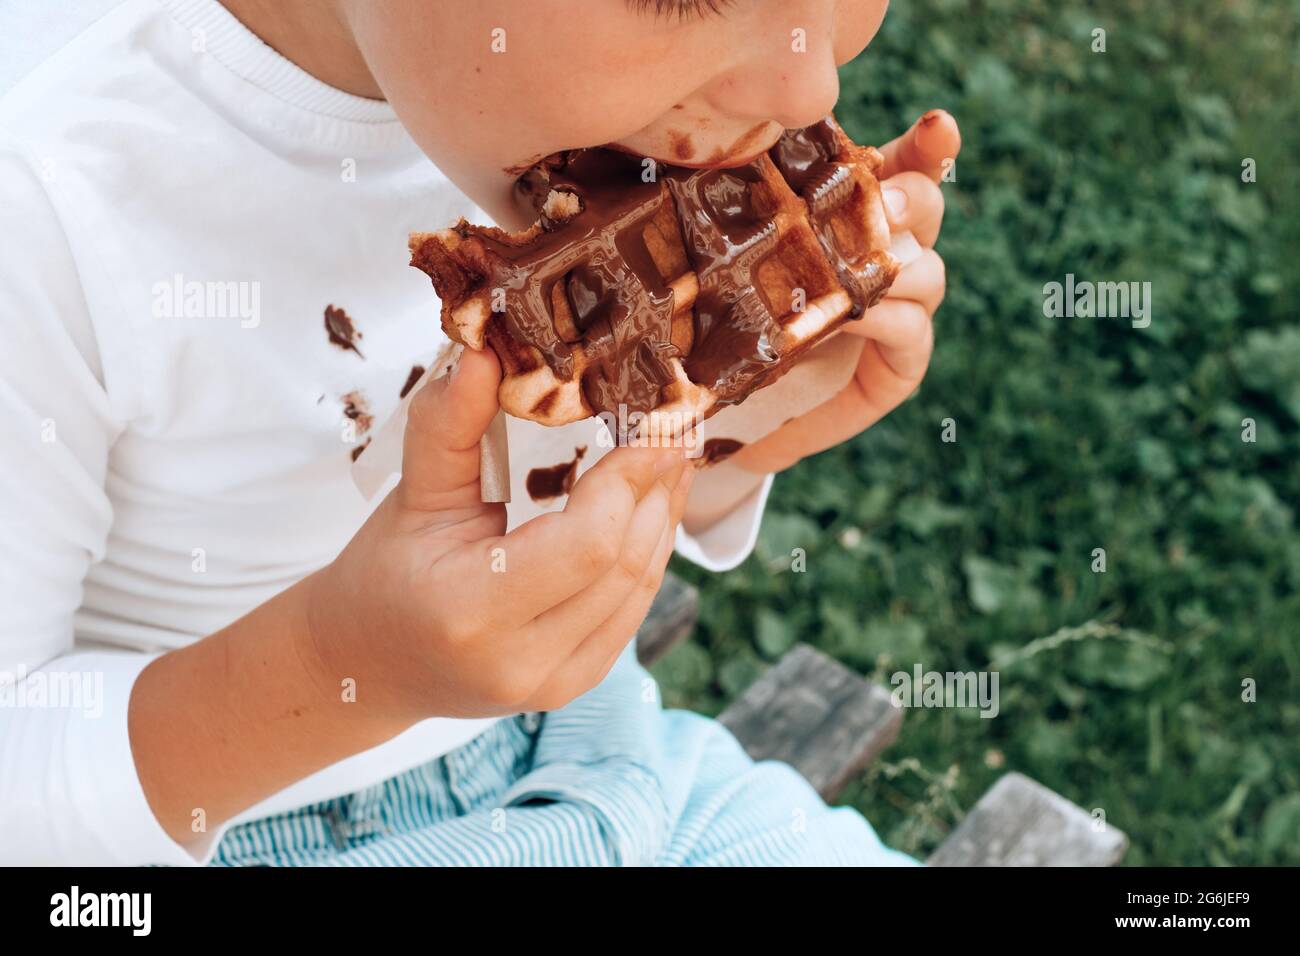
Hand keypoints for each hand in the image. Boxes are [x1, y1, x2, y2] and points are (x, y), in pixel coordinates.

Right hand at [302, 348, 692, 722]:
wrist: (370, 664)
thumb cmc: (384, 574)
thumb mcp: (413, 494)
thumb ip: (449, 423)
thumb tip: (486, 352)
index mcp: (471, 612)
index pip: (587, 545)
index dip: (629, 480)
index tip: (651, 424)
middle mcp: (522, 662)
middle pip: (624, 566)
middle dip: (656, 490)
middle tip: (674, 428)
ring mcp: (554, 683)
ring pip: (640, 589)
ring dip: (663, 519)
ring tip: (672, 459)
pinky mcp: (576, 684)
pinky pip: (632, 611)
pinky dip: (647, 553)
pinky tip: (652, 508)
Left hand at [728, 109, 961, 473]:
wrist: (733, 414)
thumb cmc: (730, 325)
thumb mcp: (728, 264)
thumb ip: (738, 218)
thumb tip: (704, 160)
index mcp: (855, 216)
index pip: (904, 167)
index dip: (929, 145)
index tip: (939, 125)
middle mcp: (888, 254)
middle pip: (924, 207)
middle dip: (912, 196)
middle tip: (884, 200)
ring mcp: (903, 309)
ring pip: (926, 270)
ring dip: (895, 265)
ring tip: (860, 266)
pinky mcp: (901, 363)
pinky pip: (911, 329)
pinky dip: (886, 319)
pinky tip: (855, 315)